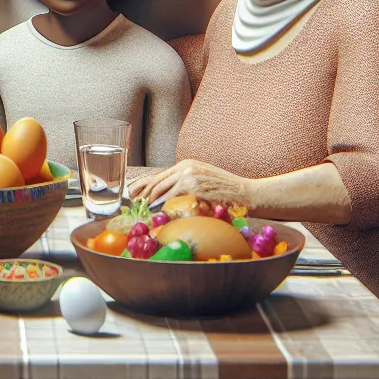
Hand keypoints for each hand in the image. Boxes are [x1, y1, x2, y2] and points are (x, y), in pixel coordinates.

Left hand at [126, 158, 250, 210]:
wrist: (247, 194)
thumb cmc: (227, 193)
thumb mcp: (203, 183)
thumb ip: (186, 187)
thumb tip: (166, 200)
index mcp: (186, 165)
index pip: (159, 176)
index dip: (143, 186)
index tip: (133, 196)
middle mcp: (185, 167)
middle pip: (155, 181)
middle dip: (141, 195)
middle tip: (132, 207)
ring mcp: (188, 176)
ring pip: (159, 189)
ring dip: (148, 202)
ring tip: (140, 212)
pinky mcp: (192, 186)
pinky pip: (170, 197)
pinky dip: (160, 206)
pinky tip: (154, 213)